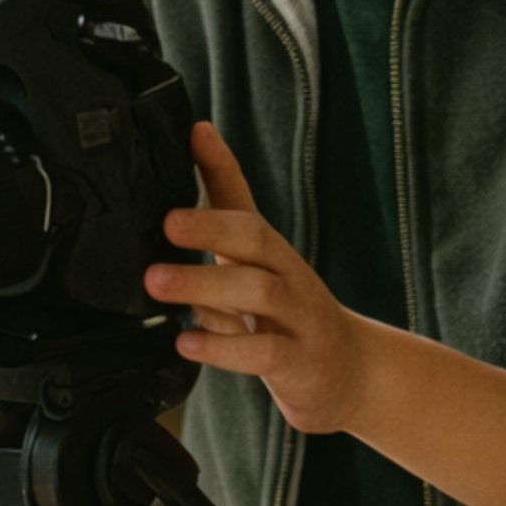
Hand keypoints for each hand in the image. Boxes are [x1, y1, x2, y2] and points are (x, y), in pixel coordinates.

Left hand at [144, 122, 370, 436]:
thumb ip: (212, 258)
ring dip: (204, 284)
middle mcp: (286, 274)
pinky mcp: (299, 360)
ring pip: (258, 291)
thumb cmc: (286, 321)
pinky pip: (262, 350)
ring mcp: (298, 316)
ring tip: (157, 281)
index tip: (194, 133)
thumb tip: (158, 234)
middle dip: (210, 227)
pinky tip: (187, 342)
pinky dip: (222, 347)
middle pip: (254, 238)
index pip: (243, 199)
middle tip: (167, 222)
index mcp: (268, 251)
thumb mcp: (249, 280)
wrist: (348, 372)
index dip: (220, 164)